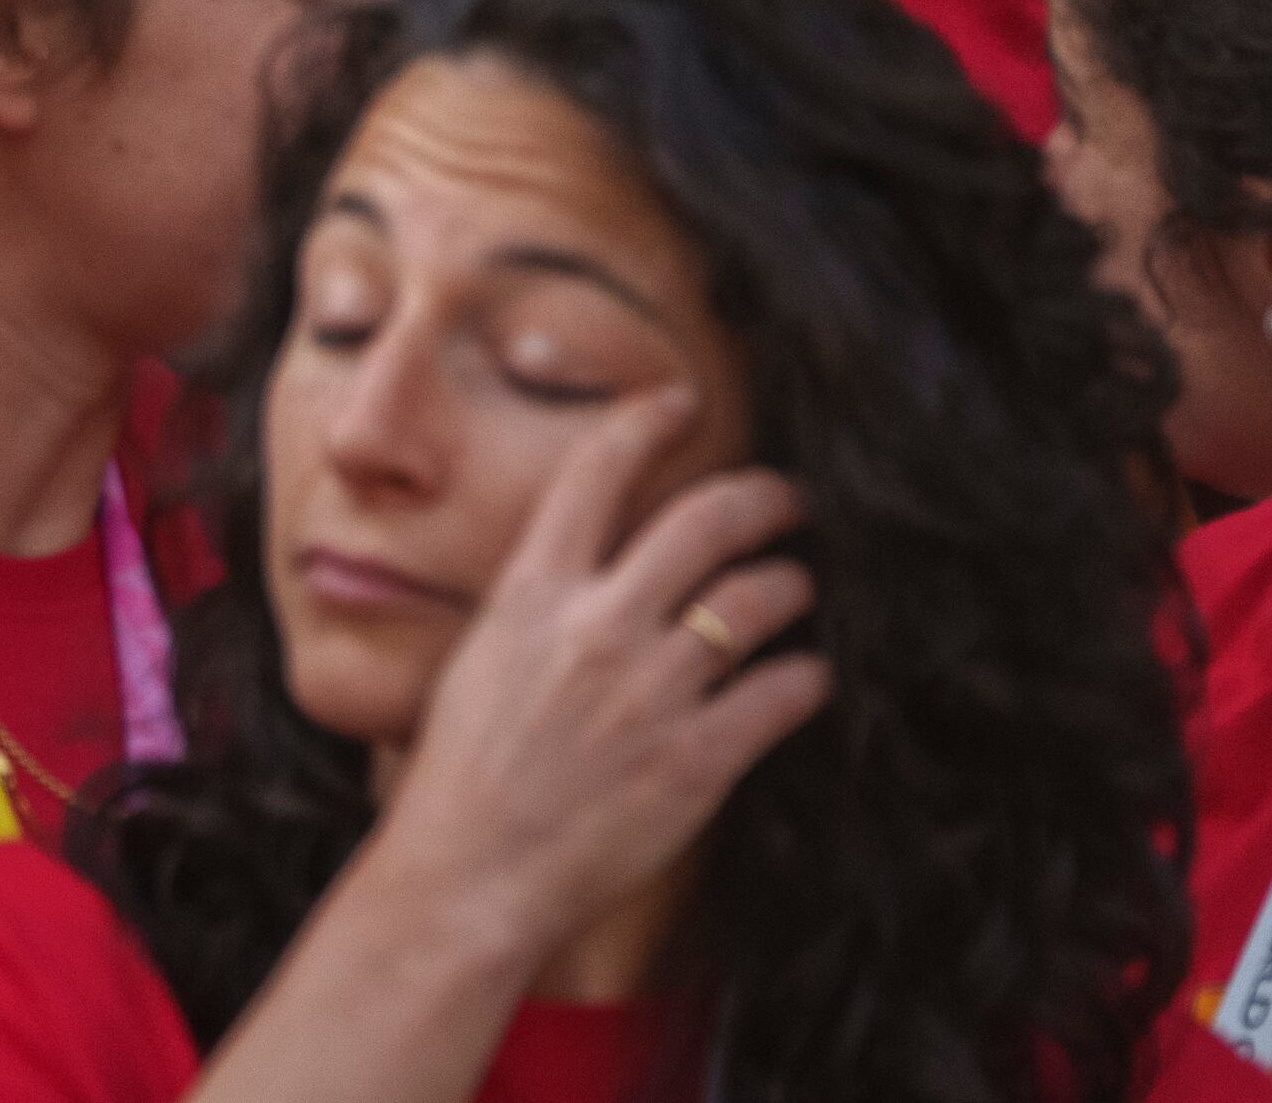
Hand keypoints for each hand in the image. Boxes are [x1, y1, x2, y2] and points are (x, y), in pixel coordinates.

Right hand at [363, 392, 827, 973]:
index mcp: (531, 592)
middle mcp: (597, 625)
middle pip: (704, 520)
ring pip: (758, 600)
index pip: (597, 470)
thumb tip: (596, 566)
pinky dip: (807, 677)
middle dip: (763, 496)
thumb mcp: (481, 656)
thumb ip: (540, 603)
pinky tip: (809, 677)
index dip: (647, 420)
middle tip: (788, 497)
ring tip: (799, 587)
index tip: (681, 402)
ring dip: (792, 585)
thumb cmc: (462, 769)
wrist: (469, 870)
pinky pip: (784, 693)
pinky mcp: (699, 759)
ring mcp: (652, 691)